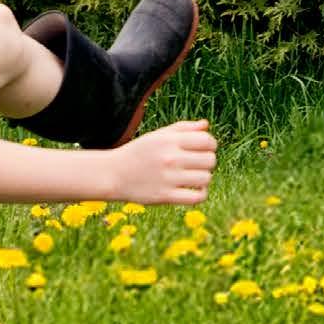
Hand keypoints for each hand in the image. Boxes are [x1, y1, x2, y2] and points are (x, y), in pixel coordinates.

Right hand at [102, 121, 217, 207]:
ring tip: (193, 177)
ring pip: (206, 178)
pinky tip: (194, 190)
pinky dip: (201, 194)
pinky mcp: (165, 196)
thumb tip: (206, 126)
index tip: (202, 149)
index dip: (210, 145)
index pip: (207, 141)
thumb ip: (182, 128)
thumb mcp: (158, 135)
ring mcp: (168, 178)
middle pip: (210, 160)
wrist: (113, 174)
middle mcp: (170, 158)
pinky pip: (197, 197)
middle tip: (196, 164)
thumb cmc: (138, 153)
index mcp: (169, 141)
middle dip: (207, 162)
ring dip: (204, 178)